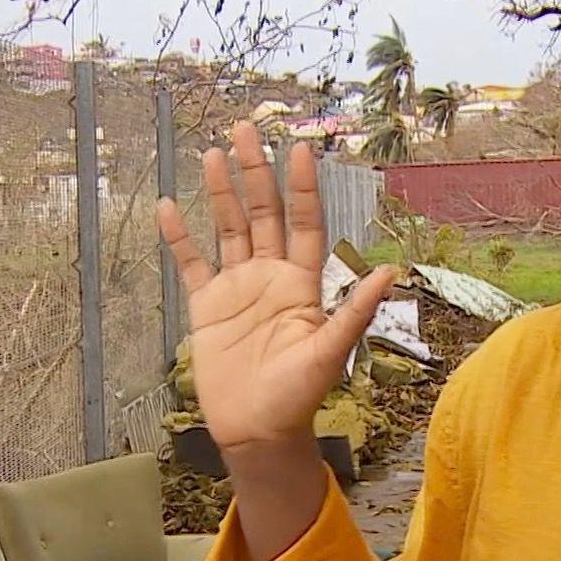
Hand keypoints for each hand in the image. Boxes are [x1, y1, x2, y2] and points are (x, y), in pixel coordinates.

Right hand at [157, 121, 393, 453]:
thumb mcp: (331, 353)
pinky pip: (191, 263)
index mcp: (302, 283)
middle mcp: (270, 277)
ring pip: (228, 228)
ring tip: (211, 153)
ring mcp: (237, 288)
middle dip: (255, 171)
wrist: (258, 431)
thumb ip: (355, 310)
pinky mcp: (207, 306)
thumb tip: (391, 269)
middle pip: (263, 212)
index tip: (300, 147)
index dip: (301, 186)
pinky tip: (169, 206)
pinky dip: (179, 237)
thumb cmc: (299, 396)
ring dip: (220, 192)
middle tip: (245, 129)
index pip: (302, 222)